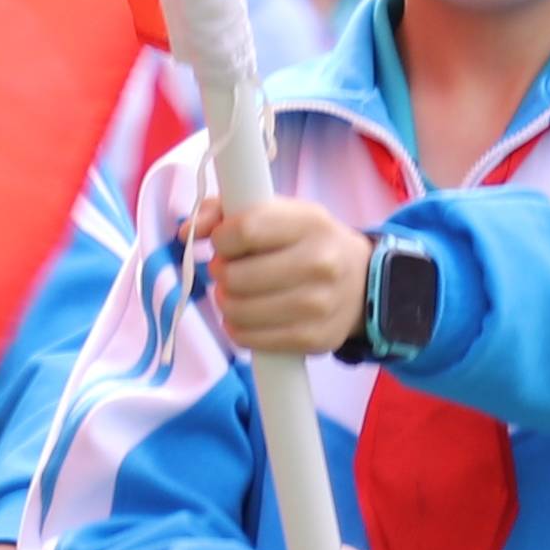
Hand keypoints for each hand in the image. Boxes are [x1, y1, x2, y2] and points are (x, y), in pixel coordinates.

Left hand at [210, 195, 376, 358]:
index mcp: (310, 222)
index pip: (243, 231)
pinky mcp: (312, 339)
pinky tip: (248, 316)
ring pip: (237, 310)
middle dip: (221, 273)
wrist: (363, 284)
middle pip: (235, 276)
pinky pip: (249, 339)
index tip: (225, 242)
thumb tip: (186, 231)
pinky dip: (238, 328)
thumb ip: (226, 210)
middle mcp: (319, 263)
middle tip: (230, 271)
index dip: (221, 239)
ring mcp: (318, 306)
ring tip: (239, 293)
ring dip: (226, 302)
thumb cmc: (308, 242)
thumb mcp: (279, 212)